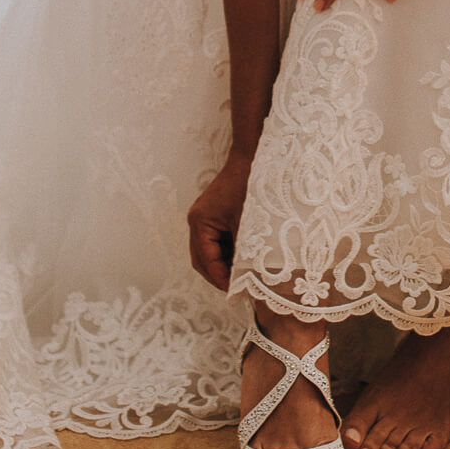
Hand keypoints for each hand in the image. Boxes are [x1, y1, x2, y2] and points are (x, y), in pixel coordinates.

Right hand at [186, 149, 253, 291]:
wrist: (252, 156)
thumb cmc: (250, 185)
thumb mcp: (248, 223)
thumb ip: (244, 250)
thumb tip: (245, 278)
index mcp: (200, 222)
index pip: (205, 260)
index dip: (220, 279)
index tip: (235, 292)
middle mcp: (197, 221)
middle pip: (202, 259)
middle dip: (218, 276)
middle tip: (237, 291)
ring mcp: (204, 218)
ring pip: (208, 252)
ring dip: (223, 265)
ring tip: (242, 279)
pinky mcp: (214, 215)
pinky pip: (216, 241)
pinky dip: (227, 253)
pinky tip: (244, 260)